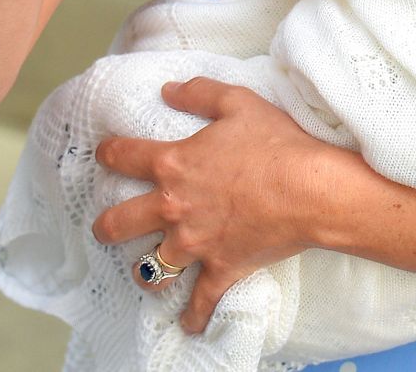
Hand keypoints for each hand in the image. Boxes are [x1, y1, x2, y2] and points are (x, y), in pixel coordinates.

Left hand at [93, 77, 351, 332]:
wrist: (310, 189)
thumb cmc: (276, 143)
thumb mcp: (239, 103)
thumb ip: (199, 93)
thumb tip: (168, 90)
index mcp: (174, 165)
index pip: (124, 157)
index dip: (109, 153)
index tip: (104, 154)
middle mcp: (173, 208)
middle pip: (119, 222)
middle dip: (106, 225)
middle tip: (104, 226)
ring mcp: (194, 243)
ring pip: (151, 267)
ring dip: (146, 271)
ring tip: (146, 272)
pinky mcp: (220, 268)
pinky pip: (200, 301)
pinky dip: (194, 316)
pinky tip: (188, 325)